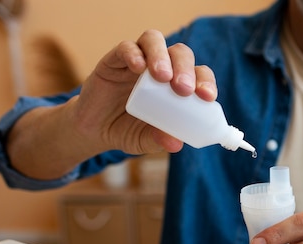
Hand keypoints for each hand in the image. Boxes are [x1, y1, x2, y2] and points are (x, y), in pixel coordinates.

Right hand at [74, 30, 217, 154]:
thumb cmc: (128, 130)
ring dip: (162, 56)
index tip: (208, 97)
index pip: (199, 74)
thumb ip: (159, 140)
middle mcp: (161, 67)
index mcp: (177, 85)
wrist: (95, 129)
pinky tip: (138, 68)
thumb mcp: (146, 141)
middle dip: (186, 68)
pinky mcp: (114, 60)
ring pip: (154, 41)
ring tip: (163, 77)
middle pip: (180, 54)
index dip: (206, 82)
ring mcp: (138, 61)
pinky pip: (126, 47)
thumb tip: (176, 143)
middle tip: (184, 89)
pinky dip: (134, 54)